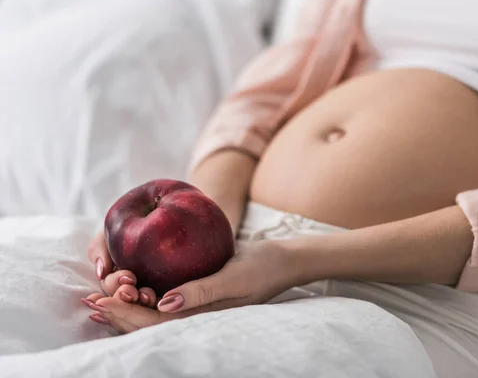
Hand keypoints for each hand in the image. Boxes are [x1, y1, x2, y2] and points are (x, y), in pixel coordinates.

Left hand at [82, 240, 301, 332]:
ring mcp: (198, 306)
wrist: (283, 261)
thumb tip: (163, 304)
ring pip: (155, 314)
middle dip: (118, 315)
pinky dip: (143, 298)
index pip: (155, 322)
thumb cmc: (262, 268)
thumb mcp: (233, 278)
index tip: (99, 302)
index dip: (125, 314)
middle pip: (150, 322)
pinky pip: (166, 301)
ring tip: (101, 301)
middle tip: (89, 303)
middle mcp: (196, 316)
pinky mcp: (200, 293)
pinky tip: (132, 289)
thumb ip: (201, 292)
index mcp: (202, 317)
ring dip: (127, 309)